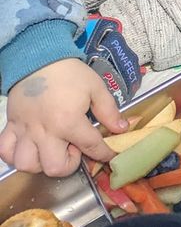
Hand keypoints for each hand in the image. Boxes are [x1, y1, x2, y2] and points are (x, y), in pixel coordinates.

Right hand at [0, 58, 126, 175]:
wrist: (39, 59)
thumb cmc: (70, 73)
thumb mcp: (96, 88)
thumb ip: (109, 111)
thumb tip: (122, 129)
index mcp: (69, 121)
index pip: (91, 147)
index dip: (105, 154)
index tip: (110, 155)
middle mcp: (45, 131)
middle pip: (54, 168)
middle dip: (68, 164)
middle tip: (73, 148)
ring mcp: (25, 131)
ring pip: (27, 165)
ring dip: (41, 163)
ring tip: (52, 149)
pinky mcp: (10, 127)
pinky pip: (5, 152)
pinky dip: (15, 156)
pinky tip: (29, 147)